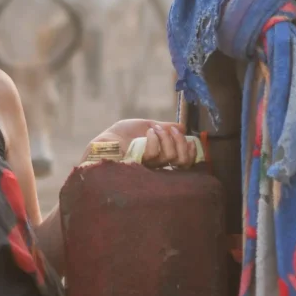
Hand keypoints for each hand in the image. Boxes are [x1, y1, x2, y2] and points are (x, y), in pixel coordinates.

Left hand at [84, 119, 198, 168]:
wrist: (104, 141)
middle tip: (168, 130)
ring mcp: (148, 169)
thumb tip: (183, 127)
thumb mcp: (146, 125)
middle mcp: (157, 167)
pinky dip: (154, 139)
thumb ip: (164, 127)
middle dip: (179, 141)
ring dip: (164, 137)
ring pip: (169, 156)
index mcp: (162, 158)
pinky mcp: (139, 167)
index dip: (191, 153)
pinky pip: (154, 155)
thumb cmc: (123, 134)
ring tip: (151, 130)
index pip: (184, 163)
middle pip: (180, 160)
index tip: (191, 140)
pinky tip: (146, 134)